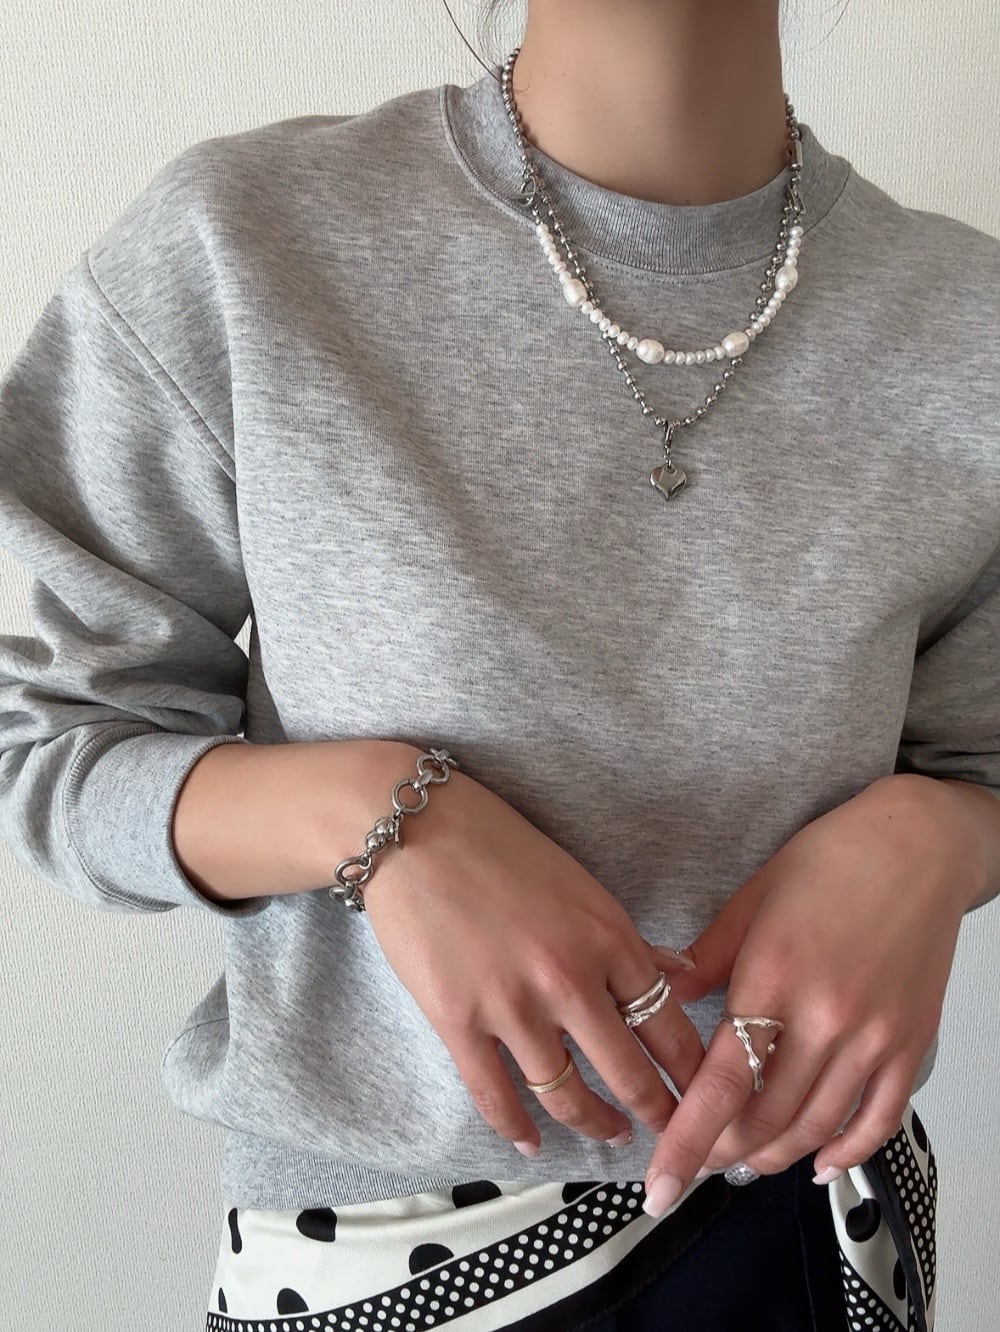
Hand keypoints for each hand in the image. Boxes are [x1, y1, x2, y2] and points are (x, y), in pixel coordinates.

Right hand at [361, 759, 705, 1155]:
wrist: (415, 832)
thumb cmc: (499, 846)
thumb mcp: (579, 884)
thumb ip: (626, 939)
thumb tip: (677, 973)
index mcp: (609, 937)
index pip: (669, 1025)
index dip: (693, 1073)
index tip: (706, 1095)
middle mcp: (569, 979)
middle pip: (629, 1074)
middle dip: (658, 1115)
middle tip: (672, 1137)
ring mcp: (512, 1006)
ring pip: (566, 1095)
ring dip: (594, 1125)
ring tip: (610, 1134)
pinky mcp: (458, 1022)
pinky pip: (495, 1096)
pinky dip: (516, 1129)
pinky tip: (530, 1143)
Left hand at [641, 774, 974, 1213]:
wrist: (916, 846)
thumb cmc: (830, 860)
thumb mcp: (750, 899)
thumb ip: (704, 960)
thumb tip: (658, 1000)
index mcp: (772, 979)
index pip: (721, 1085)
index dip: (687, 1142)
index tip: (661, 1186)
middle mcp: (825, 1018)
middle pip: (765, 1119)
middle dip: (722, 1153)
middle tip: (695, 1161)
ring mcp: (873, 1037)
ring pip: (815, 1128)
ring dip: (771, 1156)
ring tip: (742, 1161)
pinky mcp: (909, 1043)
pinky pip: (878, 1119)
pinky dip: (845, 1152)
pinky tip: (818, 1162)